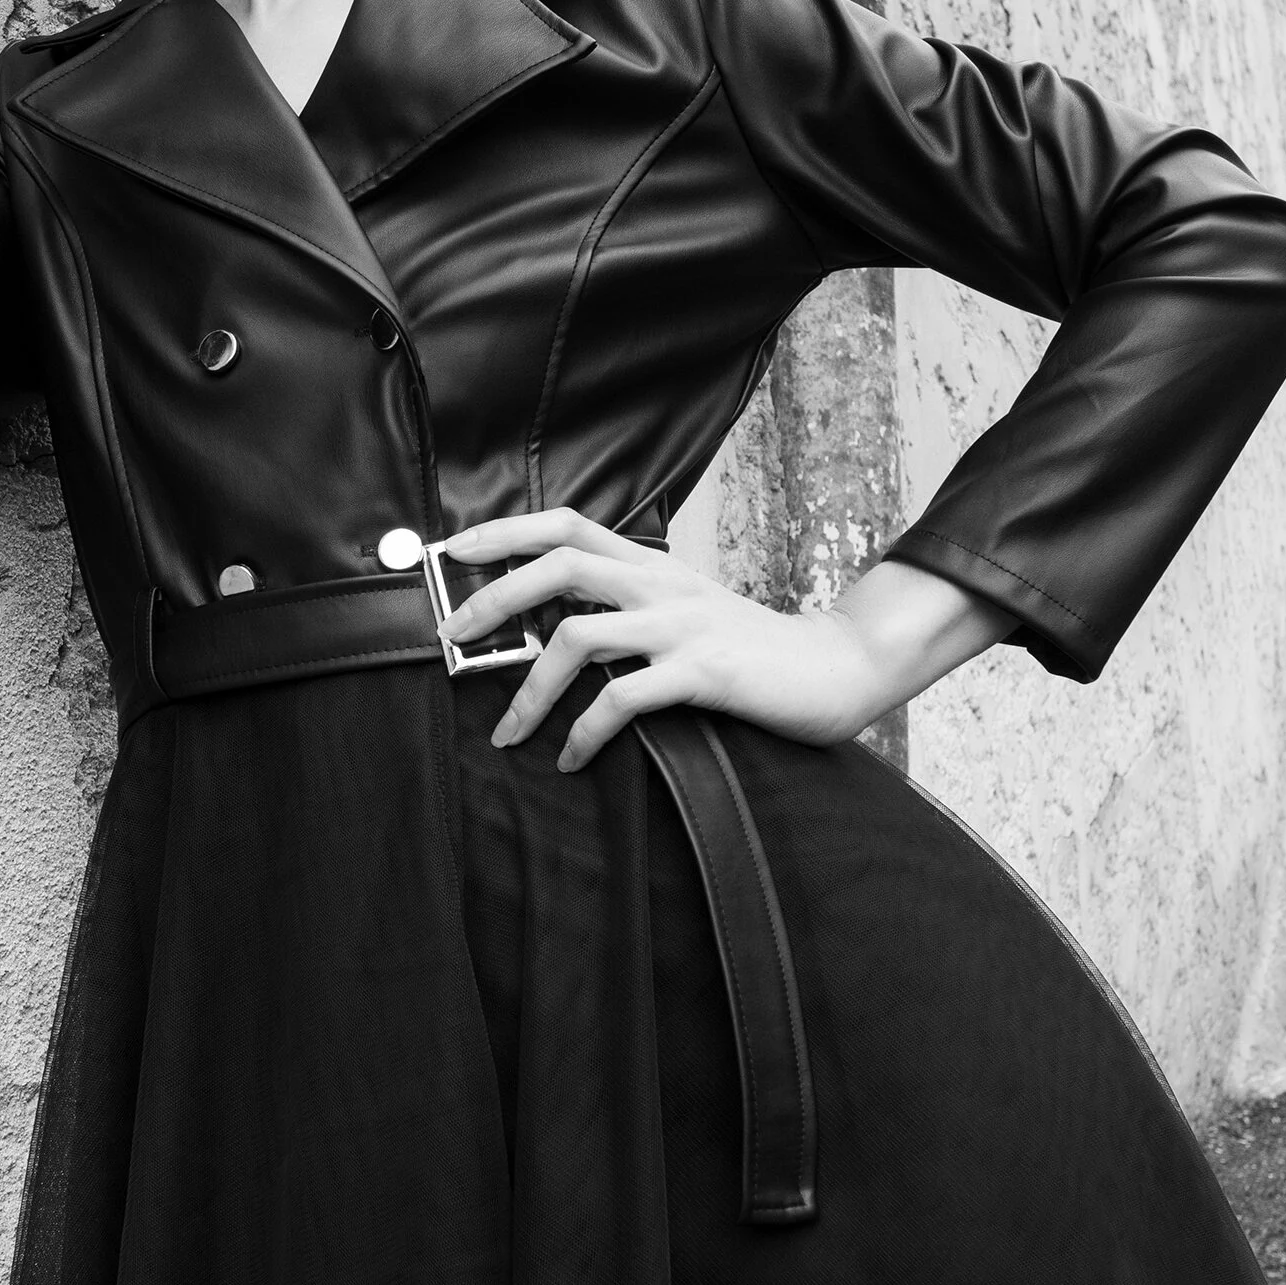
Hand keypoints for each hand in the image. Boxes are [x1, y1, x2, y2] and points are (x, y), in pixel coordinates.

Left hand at [441, 509, 1007, 769]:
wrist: (834, 670)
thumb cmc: (750, 650)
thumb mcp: (685, 611)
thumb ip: (629, 608)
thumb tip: (553, 625)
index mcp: (653, 565)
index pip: (569, 524)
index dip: (506, 531)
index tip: (453, 553)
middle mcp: (661, 584)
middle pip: (557, 566)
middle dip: (491, 601)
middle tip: (451, 642)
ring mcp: (681, 624)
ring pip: (576, 635)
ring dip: (528, 688)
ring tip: (508, 732)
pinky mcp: (702, 671)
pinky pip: (622, 698)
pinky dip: (585, 732)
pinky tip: (573, 760)